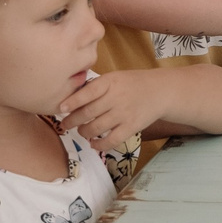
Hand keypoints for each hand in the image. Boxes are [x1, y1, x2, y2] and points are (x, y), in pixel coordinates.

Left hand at [56, 68, 175, 150]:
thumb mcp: (115, 78)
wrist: (161, 91)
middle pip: (88, 113)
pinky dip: (99, 145)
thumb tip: (71, 100)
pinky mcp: (131, 127)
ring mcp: (124, 113)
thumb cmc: (133, 84)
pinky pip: (111, 141)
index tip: (61, 108)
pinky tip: (93, 143)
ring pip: (96, 128)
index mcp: (111, 82)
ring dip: (84, 132)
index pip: (87, 92)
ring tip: (81, 131)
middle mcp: (117, 97)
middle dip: (72, 120)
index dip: (72, 102)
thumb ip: (96, 87)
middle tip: (65, 124)